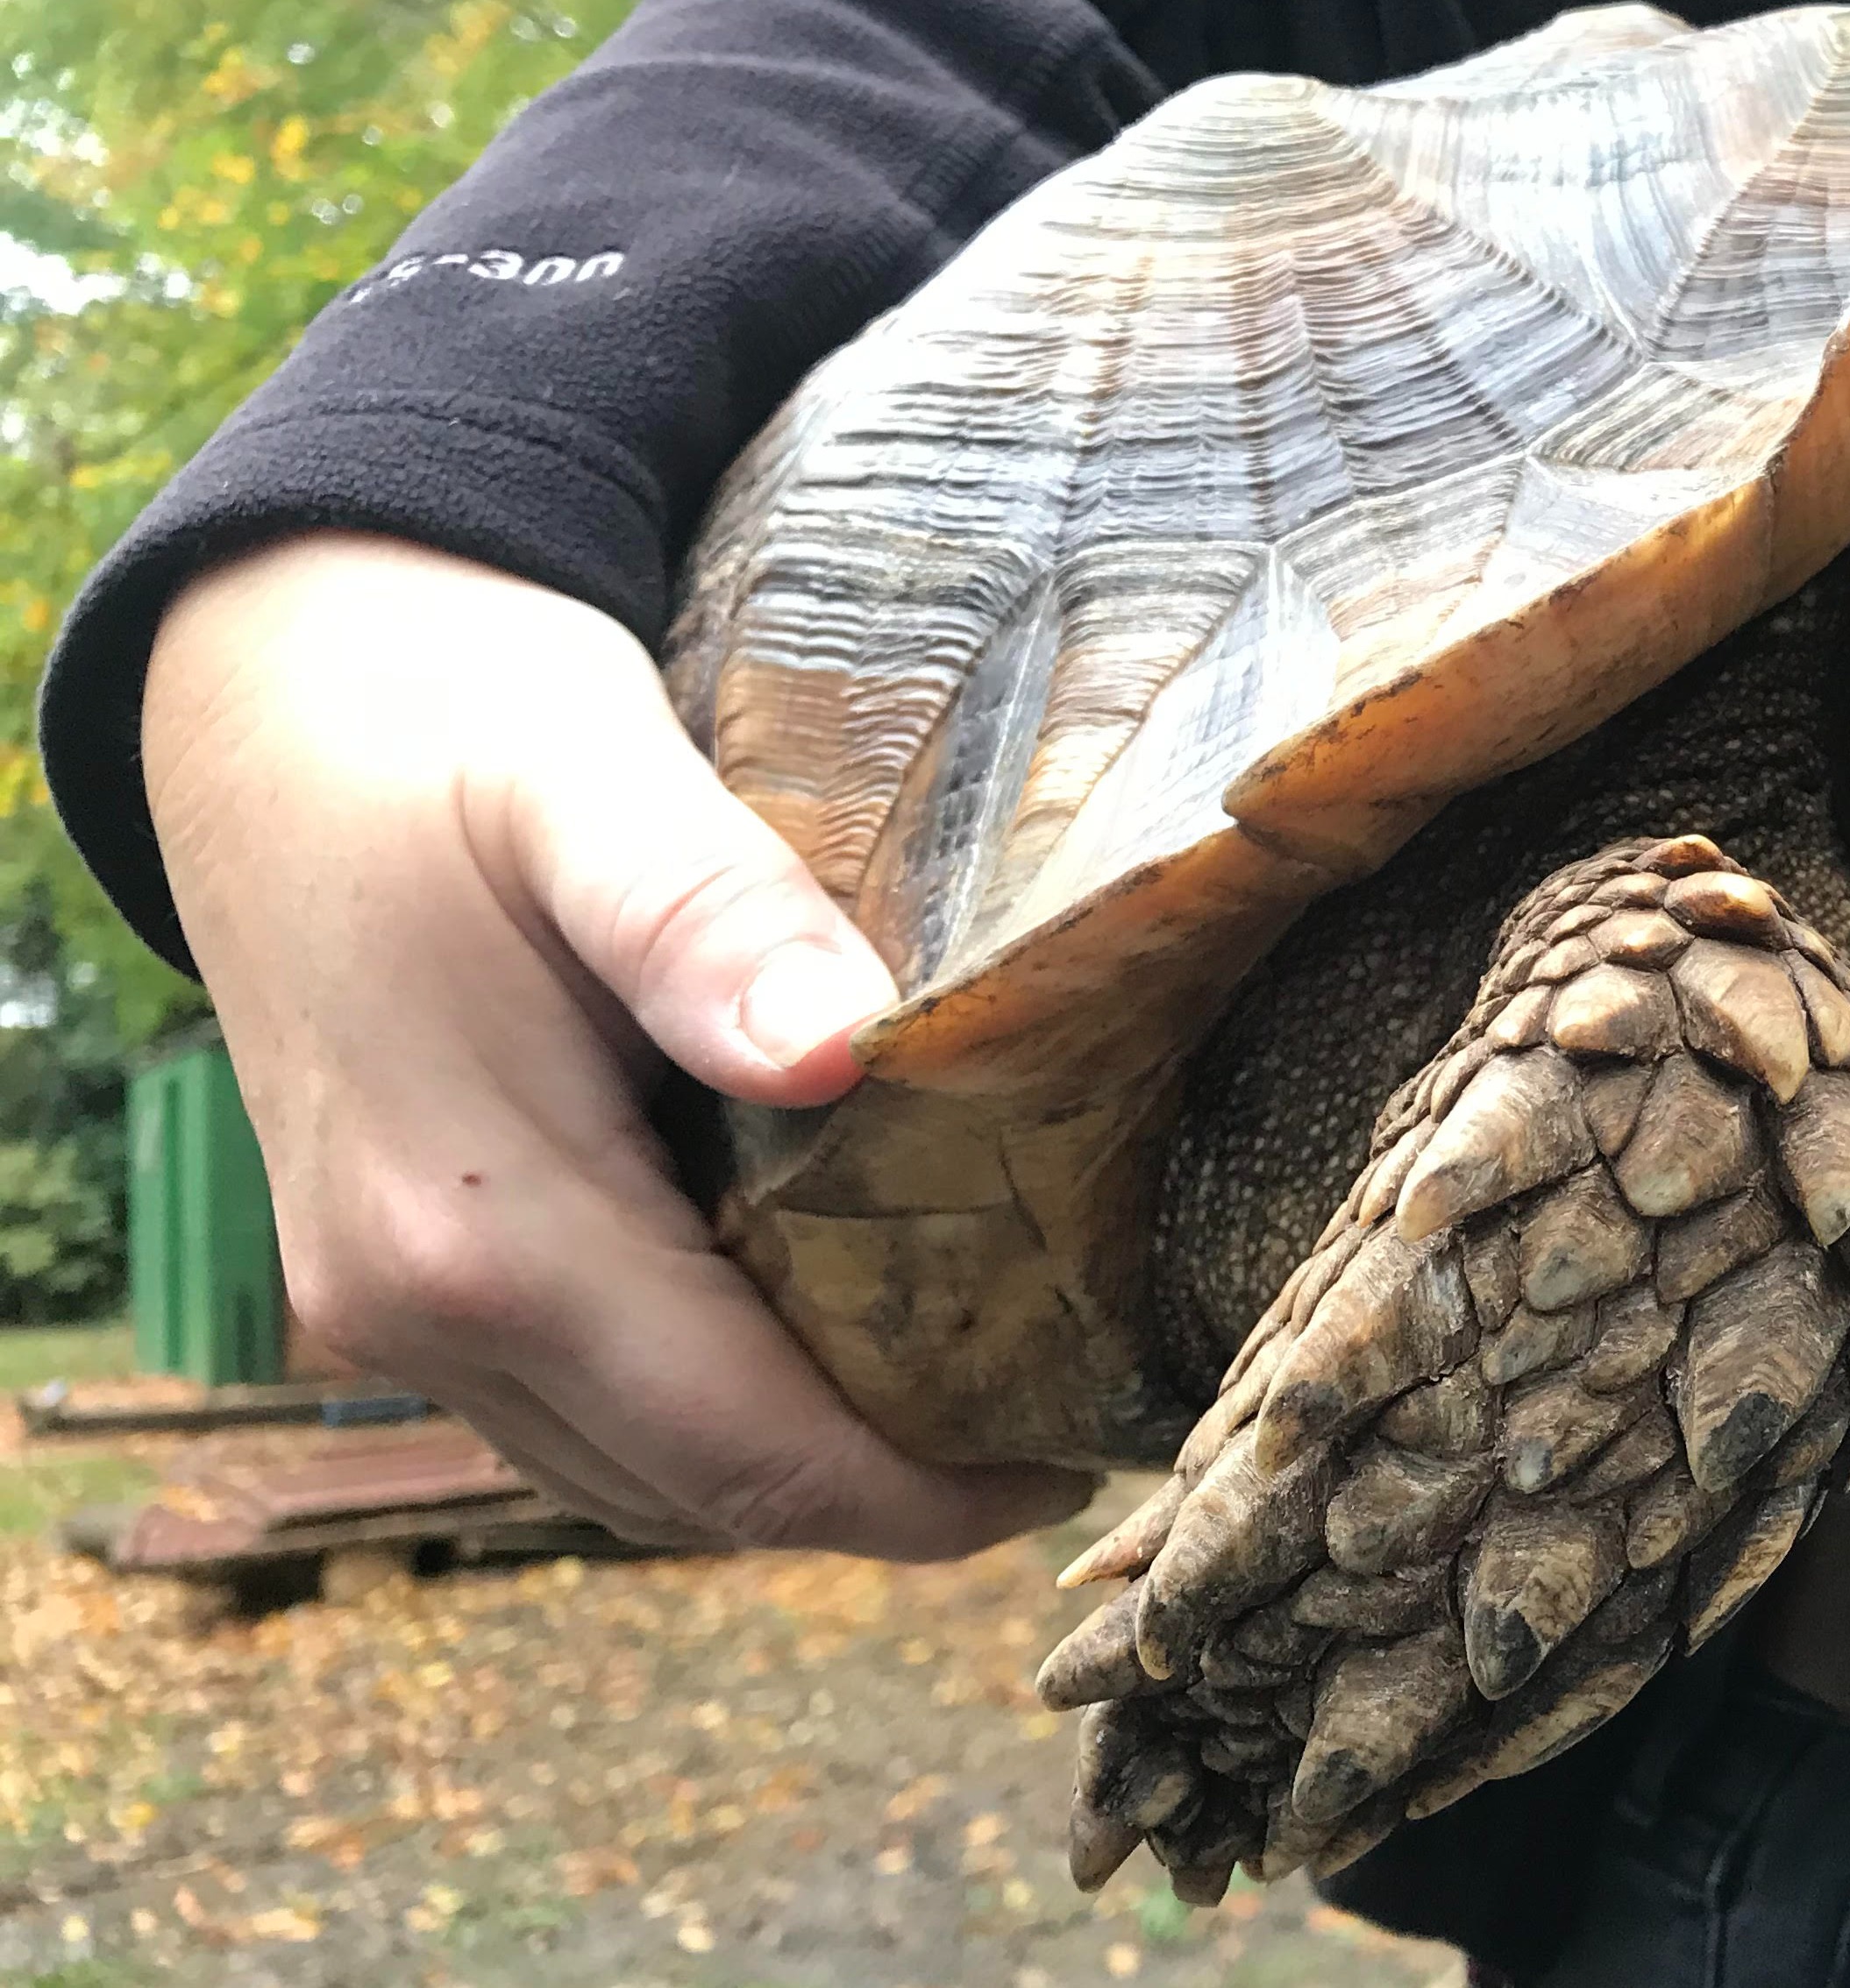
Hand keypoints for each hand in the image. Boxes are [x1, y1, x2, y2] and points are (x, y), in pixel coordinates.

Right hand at [142, 532, 1094, 1555]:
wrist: (266, 681)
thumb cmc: (447, 714)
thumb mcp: (591, 775)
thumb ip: (708, 914)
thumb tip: (840, 1046)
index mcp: (475, 1225)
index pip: (745, 1452)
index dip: (927, 1493)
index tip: (1081, 1459)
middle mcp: (408, 1308)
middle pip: (702, 1494)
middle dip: (892, 1496)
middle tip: (1066, 1423)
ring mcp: (384, 1309)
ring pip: (638, 1477)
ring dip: (804, 1466)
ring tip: (981, 1393)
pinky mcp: (389, 1278)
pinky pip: (583, 1414)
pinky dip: (715, 1415)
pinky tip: (834, 1333)